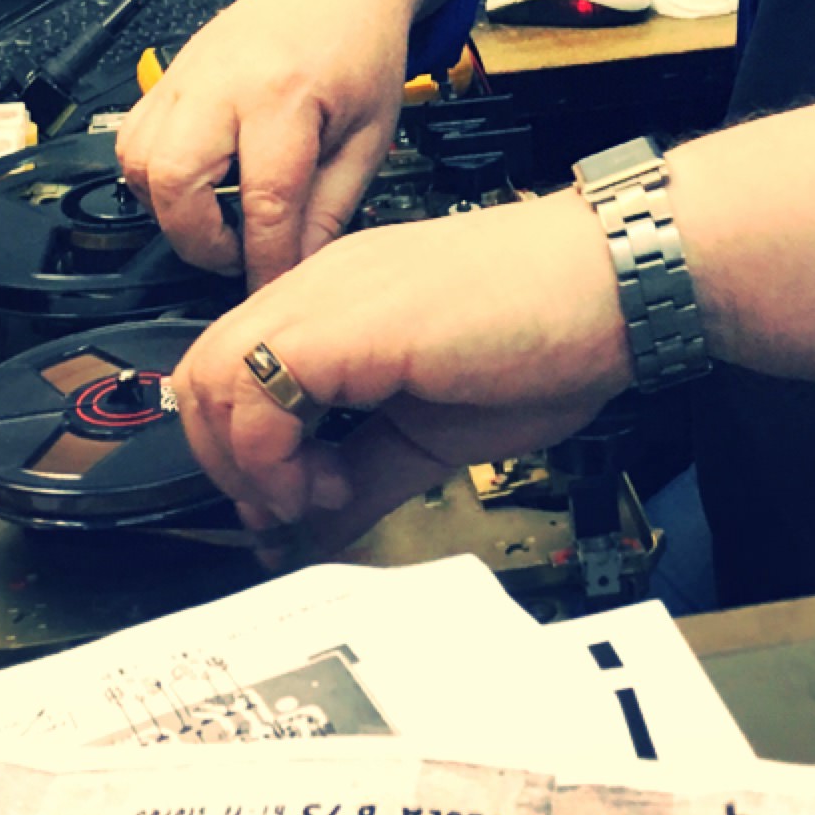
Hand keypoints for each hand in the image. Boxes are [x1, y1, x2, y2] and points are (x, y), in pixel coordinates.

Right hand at [117, 0, 411, 287]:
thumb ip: (331, 208)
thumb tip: (298, 268)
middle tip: (236, 254)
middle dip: (198, 240)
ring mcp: (187, 75)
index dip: (266, 261)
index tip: (271, 287)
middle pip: (173, 179)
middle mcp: (223, 80)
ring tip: (220, 219)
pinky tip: (198, 187)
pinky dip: (154, 178)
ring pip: (137, 161)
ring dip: (170, 209)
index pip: (264, 202)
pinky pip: (133, 139)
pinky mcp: (169, 77)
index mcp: (283, 93)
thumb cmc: (358, 45)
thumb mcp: (370, 135)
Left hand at [171, 194, 633, 552]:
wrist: (615, 284)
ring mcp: (328, 297)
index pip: (231, 372)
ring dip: (243, 462)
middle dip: (224, 464)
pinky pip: (258, 385)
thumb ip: (366, 476)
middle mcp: (318, 290)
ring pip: (209, 377)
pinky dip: (271, 452)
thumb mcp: (434, 430)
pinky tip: (327, 480)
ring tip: (310, 495)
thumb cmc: (552, 334)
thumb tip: (316, 530)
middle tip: (286, 509)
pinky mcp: (348, 320)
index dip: (237, 456)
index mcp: (336, 307)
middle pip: (199, 375)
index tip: (285, 507)